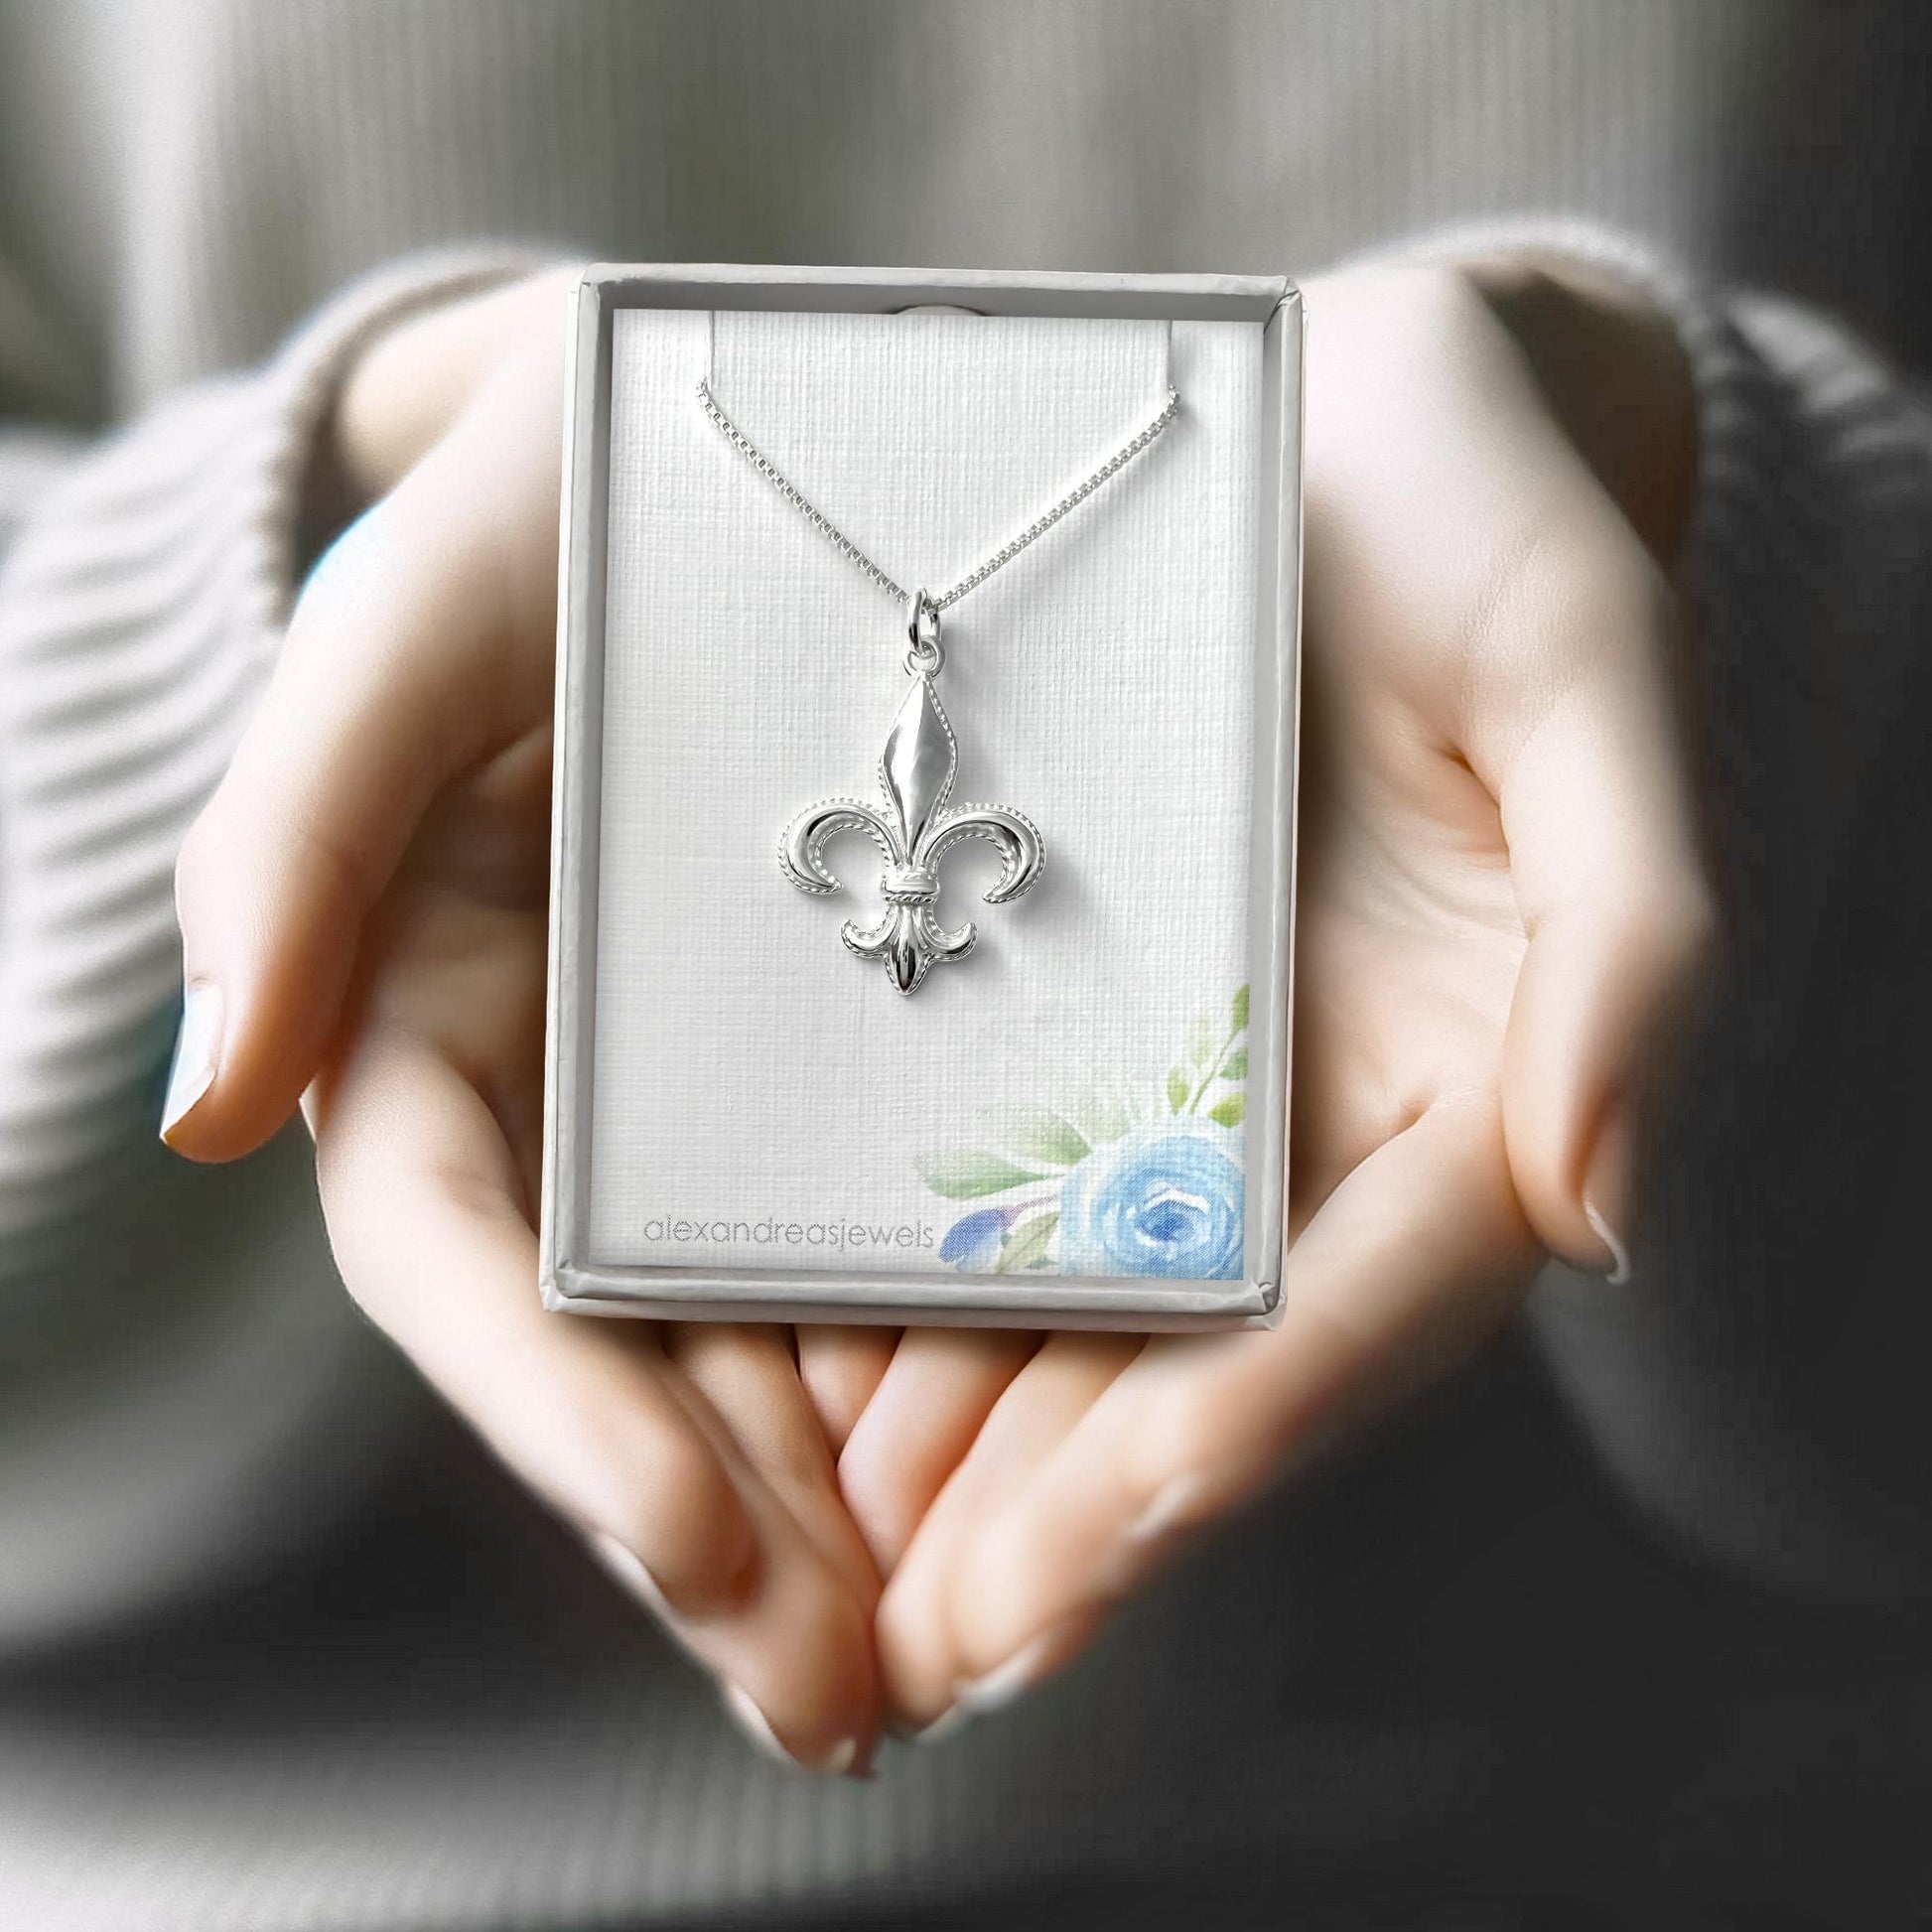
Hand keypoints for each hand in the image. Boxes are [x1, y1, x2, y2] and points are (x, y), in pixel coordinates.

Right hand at [164, 270, 882, 1773]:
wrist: (739, 441)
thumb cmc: (557, 500)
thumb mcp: (427, 613)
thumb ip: (297, 832)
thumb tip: (209, 1101)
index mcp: (437, 1010)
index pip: (464, 1258)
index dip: (553, 1412)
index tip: (688, 1541)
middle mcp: (576, 1090)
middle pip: (617, 1354)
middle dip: (713, 1538)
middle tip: (839, 1700)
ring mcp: (726, 1096)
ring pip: (756, 1345)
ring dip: (834, 1523)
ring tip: (934, 1666)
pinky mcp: (874, 1074)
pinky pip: (899, 1247)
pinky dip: (943, 1381)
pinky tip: (1024, 1489)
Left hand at [848, 259, 1713, 1731]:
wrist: (1346, 426)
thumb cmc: (1487, 526)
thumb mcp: (1587, 679)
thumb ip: (1636, 932)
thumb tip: (1602, 1205)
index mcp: (1474, 1068)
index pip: (1370, 1302)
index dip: (1240, 1436)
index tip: (1086, 1556)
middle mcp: (1327, 1109)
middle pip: (1210, 1352)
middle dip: (1068, 1508)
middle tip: (919, 1645)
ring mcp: (1194, 1072)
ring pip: (1083, 1306)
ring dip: (965, 1452)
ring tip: (826, 1572)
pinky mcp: (1077, 1013)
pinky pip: (987, 1180)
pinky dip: (900, 1296)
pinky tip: (793, 1385)